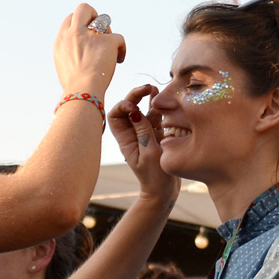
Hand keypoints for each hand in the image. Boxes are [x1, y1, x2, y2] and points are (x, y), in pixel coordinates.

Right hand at [53, 3, 125, 95]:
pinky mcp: (107, 42)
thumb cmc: (74, 87)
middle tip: (99, 32)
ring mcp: (90, 36)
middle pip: (83, 8)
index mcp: (61, 40)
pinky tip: (119, 59)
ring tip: (109, 49)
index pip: (70, 19)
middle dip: (93, 16)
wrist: (82, 92)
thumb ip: (70, 53)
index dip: (80, 24)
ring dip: (107, 31)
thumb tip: (80, 52)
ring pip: (103, 19)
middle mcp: (73, 34)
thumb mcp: (64, 67)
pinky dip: (121, 49)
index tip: (86, 36)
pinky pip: (119, 38)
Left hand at [109, 85, 179, 207]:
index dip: (123, 106)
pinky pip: (156, 118)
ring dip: (149, 99)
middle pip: (128, 109)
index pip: (115, 115)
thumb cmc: (155, 176)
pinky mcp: (158, 135)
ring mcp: (145, 133)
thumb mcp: (149, 153)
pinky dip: (159, 107)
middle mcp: (133, 134)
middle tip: (147, 87)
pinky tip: (163, 99)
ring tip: (156, 89)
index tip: (135, 107)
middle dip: (135, 95)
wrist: (164, 191)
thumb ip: (143, 131)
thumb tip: (134, 110)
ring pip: (144, 110)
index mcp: (125, 139)